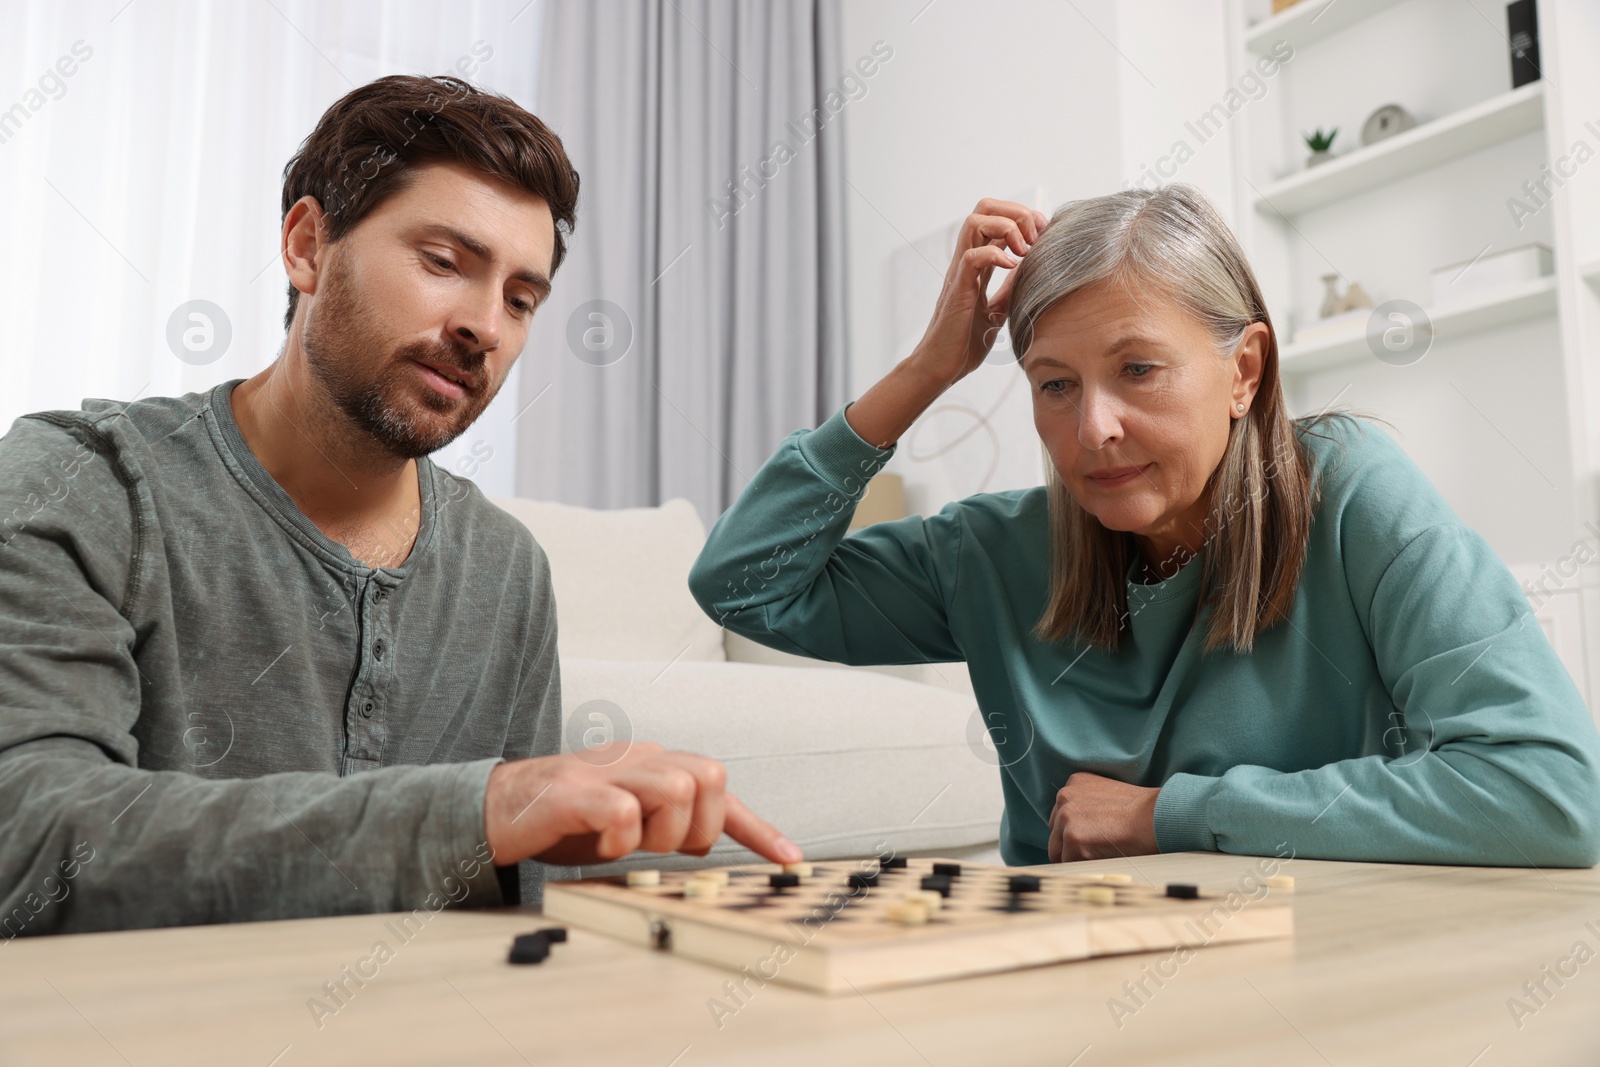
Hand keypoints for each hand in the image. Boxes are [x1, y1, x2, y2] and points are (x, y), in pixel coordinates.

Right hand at [482, 743, 802, 866]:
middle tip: (662, 848)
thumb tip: (708, 845)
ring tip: (627, 845)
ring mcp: (608, 770)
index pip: (722, 789)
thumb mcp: (630, 821)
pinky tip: (600, 845)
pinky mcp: (575, 790)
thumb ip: (667, 824)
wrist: (497, 807)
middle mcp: (639, 757)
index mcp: (657, 764)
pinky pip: (623, 811)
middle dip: (700, 827)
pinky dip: (620, 839)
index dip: (758, 827)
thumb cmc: (567, 818)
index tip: (789, 859)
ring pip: (677, 790)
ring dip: (661, 833)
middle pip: (710, 778)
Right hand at [909, 198, 1049, 389]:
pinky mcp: (958, 289)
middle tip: (1035, 236)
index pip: (995, 217)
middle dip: (1016, 212)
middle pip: (984, 207)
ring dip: (1006, 227)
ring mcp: (960, 273)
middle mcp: (966, 261)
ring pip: (975, 222)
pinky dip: (996, 255)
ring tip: (1024, 250)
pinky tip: (1012, 268)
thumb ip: (1009, 288)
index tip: (1043, 234)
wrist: (940, 368)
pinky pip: (972, 256)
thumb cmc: (964, 344)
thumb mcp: (998, 311)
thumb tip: (1030, 270)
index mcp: (976, 264)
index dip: (1022, 217)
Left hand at [1047, 771, 1160, 861]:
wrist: (1156, 817)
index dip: (1077, 832)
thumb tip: (1077, 830)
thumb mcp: (1106, 797)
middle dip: (1071, 846)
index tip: (1093, 837)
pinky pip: (1069, 863)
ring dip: (1077, 857)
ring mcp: (1066, 816)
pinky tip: (1104, 855)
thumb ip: (1086, 808)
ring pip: (1059, 851)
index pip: (1060, 817)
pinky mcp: (1072, 837)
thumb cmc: (1140, 812)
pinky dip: (1085, 866)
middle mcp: (1064, 796)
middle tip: (1098, 848)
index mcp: (1073, 784)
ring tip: (1102, 851)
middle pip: (1055, 834)